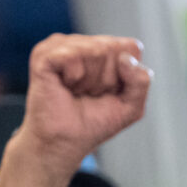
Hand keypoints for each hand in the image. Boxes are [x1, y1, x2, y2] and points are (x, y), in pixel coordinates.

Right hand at [19, 32, 149, 170]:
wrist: (64, 143)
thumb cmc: (93, 124)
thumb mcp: (131, 107)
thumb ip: (141, 82)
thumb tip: (124, 59)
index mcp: (106, 49)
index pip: (132, 47)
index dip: (125, 76)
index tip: (109, 92)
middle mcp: (84, 42)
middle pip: (114, 48)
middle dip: (107, 80)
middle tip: (90, 94)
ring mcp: (63, 45)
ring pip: (96, 50)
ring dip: (90, 81)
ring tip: (76, 92)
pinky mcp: (45, 54)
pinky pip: (74, 56)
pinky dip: (74, 77)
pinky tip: (64, 86)